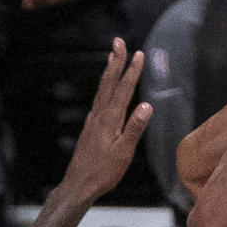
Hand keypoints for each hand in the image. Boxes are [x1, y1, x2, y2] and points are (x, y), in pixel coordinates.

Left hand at [57, 39, 151, 204]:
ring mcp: (93, 120)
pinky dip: (104, 87)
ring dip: (109, 71)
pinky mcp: (90, 127)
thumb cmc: (103, 172)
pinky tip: (105, 88)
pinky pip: (98, 100)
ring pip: (102, 90)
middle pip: (108, 83)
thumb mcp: (124, 152)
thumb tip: (147, 106)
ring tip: (113, 56)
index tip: (138, 54)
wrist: (78, 184)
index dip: (131, 71)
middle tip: (119, 42)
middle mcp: (99, 115)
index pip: (123, 90)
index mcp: (110, 120)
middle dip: (115, 61)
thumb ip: (135, 128)